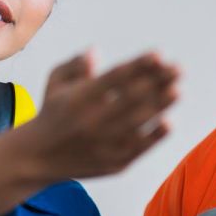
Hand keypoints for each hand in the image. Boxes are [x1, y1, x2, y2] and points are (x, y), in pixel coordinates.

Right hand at [0, 50, 178, 215]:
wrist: (36, 158)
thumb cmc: (53, 112)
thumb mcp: (55, 82)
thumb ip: (75, 64)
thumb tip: (95, 53)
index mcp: (78, 98)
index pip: (115, 78)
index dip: (138, 65)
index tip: (159, 53)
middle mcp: (91, 121)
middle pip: (131, 98)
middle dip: (157, 81)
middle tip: (178, 68)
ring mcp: (103, 144)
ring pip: (138, 122)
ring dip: (160, 105)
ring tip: (177, 89)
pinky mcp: (113, 163)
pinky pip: (138, 148)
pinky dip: (154, 136)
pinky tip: (169, 122)